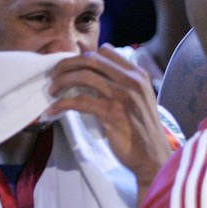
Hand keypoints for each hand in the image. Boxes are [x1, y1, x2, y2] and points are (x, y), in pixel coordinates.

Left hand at [47, 45, 171, 189]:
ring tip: (52, 90)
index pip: (105, 51)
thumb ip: (116, 80)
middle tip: (54, 76)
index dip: (83, 56)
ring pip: (84, 76)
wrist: (153, 156)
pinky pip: (79, 101)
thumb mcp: (135, 97)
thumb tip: (87, 60)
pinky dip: (61, 104)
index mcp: (138, 75)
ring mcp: (123, 96)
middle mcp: (132, 81)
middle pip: (91, 59)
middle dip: (67, 65)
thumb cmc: (141, 128)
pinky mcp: (112, 114)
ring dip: (62, 81)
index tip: (70, 67)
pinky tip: (53, 110)